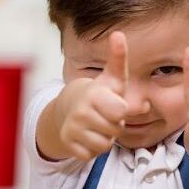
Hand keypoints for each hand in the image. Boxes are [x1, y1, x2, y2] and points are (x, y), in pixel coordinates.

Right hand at [56, 31, 128, 160]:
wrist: (67, 109)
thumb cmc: (99, 94)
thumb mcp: (112, 78)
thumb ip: (118, 58)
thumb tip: (118, 34)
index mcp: (93, 95)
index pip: (121, 112)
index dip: (122, 111)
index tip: (114, 103)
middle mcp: (80, 112)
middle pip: (115, 130)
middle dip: (114, 125)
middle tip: (106, 116)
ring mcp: (72, 129)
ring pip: (104, 145)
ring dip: (105, 138)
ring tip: (98, 125)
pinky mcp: (68, 144)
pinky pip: (91, 155)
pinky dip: (92, 149)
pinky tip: (88, 136)